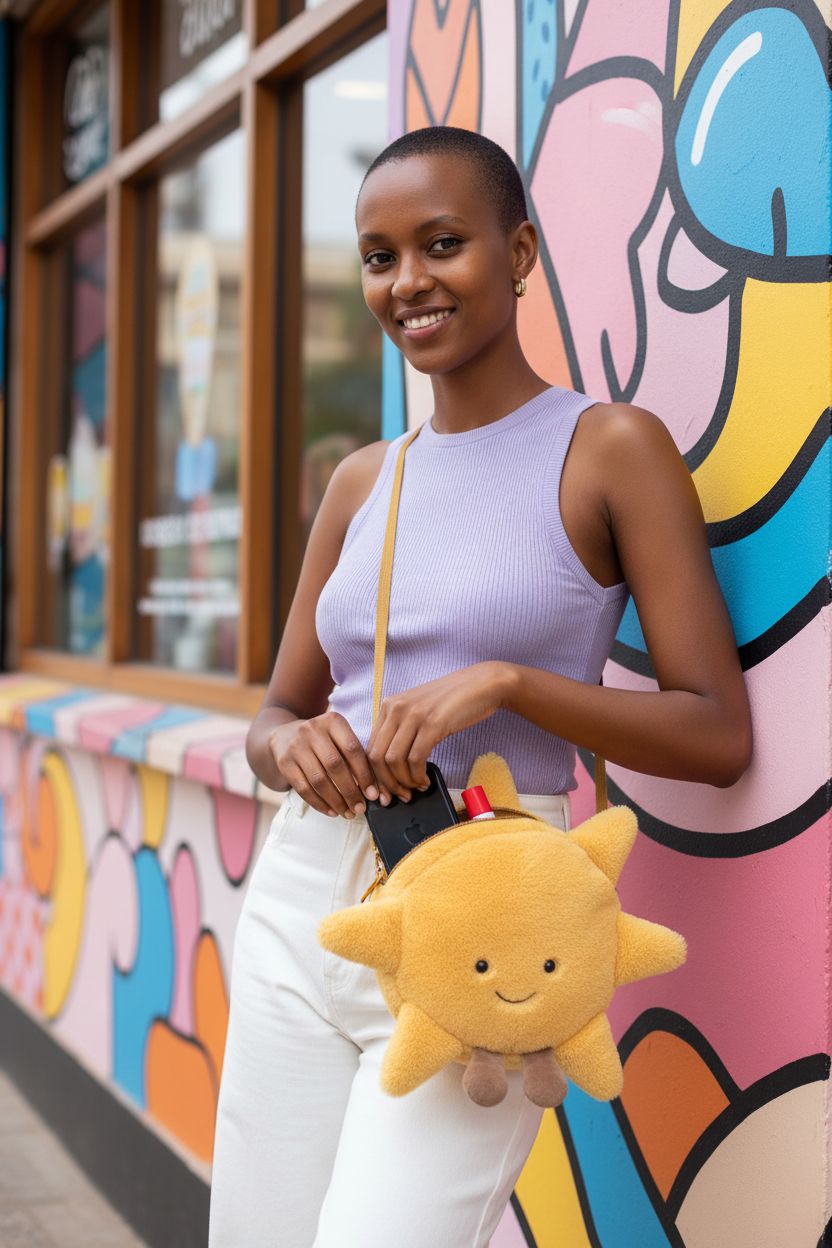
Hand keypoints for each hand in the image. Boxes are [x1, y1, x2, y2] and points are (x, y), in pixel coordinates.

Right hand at [268, 711, 392, 817]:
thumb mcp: (338, 737)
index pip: (352, 749)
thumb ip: (356, 757)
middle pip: (335, 766)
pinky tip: (331, 811)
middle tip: (360, 809)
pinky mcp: (284, 762)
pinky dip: (319, 803)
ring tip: (348, 813)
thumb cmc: (323, 741)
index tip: (373, 795)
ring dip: (336, 801)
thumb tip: (376, 791)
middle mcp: (312, 729)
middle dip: (350, 791)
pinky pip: (303, 788)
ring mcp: (296, 745)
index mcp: (333, 721)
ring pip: (319, 780)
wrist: (284, 736)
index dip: (364, 774)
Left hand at [366, 663, 507, 800]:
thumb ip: (403, 730)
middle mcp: (396, 708)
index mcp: (389, 706)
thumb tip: (392, 766)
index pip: (370, 746)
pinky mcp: (432, 724)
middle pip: (377, 756)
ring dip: (403, 782)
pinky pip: (415, 759)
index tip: (384, 791)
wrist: (483, 685)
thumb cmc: (453, 701)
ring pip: (393, 760)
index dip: (374, 775)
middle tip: (399, 796)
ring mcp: (414, 715)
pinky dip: (417, 776)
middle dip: (386, 783)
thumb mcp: (420, 711)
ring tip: (415, 789)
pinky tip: (425, 780)